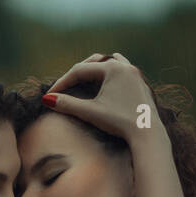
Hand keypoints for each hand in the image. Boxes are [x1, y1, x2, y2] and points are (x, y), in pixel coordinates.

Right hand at [43, 53, 163, 142]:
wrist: (148, 134)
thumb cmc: (120, 122)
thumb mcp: (90, 112)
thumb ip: (68, 105)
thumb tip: (46, 99)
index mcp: (113, 68)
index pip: (80, 71)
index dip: (63, 82)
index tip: (52, 94)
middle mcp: (125, 66)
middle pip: (95, 62)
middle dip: (78, 72)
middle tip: (65, 84)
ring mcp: (135, 74)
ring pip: (112, 62)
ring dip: (96, 68)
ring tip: (86, 78)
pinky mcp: (141, 84)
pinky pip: (123, 70)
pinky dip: (111, 73)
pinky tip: (107, 84)